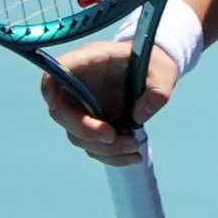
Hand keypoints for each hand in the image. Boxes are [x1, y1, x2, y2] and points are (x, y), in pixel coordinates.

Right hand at [40, 41, 179, 166]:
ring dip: (104, 149)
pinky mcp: (92, 123)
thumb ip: (157, 91)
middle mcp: (78, 84)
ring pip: (77, 135)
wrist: (155, 71)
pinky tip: (133, 156)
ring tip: (135, 148)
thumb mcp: (164, 71)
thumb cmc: (155, 63)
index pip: (55, 77)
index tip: (69, 114)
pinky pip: (92, 145)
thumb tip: (138, 118)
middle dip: (88, 133)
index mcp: (89, 61)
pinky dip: (111, 155)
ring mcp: (83, 105)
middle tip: (118, 139)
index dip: (53, 95)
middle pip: (63, 114)